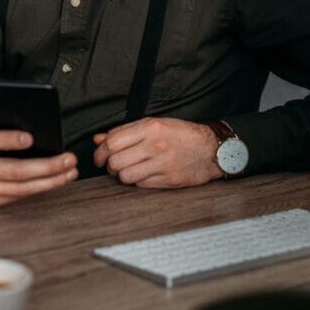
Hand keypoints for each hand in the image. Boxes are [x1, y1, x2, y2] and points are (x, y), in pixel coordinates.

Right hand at [0, 127, 78, 207]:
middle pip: (14, 171)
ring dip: (51, 181)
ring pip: (21, 189)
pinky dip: (40, 188)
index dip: (9, 140)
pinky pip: (19, 197)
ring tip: (70, 172)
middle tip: (69, 159)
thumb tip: (38, 130)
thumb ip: (1, 131)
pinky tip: (56, 181)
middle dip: (47, 166)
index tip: (30, 138)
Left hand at [92, 117, 223, 188]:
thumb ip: (124, 131)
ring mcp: (162, 164)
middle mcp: (155, 145)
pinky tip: (143, 174)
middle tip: (113, 166)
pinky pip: (140, 184)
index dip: (100, 153)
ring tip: (127, 171)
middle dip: (109, 166)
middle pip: (115, 162)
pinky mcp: (168, 179)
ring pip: (125, 176)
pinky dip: (137, 181)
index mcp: (150, 128)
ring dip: (122, 176)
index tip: (99, 158)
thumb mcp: (154, 125)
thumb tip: (98, 139)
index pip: (112, 142)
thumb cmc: (180, 134)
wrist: (211, 149)